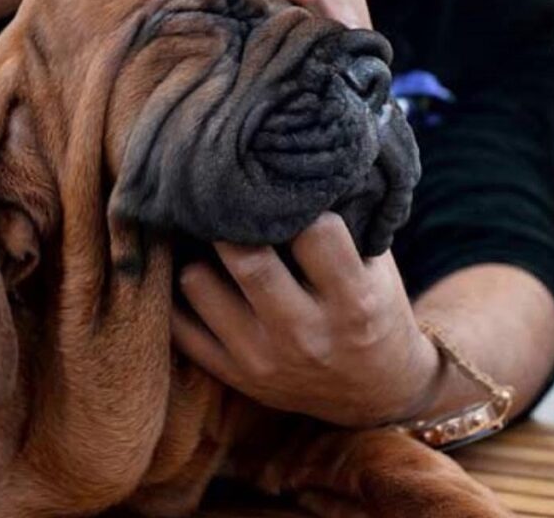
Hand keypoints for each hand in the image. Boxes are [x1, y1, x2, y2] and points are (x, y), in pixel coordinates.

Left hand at [172, 213, 439, 426]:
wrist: (374, 393)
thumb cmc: (373, 312)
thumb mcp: (378, 271)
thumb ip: (348, 224)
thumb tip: (298, 161)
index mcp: (354, 303)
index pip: (316, 235)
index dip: (299, 203)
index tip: (282, 187)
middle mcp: (306, 335)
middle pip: (248, 260)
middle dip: (230, 219)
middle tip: (220, 194)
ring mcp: (263, 359)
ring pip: (198, 285)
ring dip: (197, 254)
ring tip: (203, 237)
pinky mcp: (233, 375)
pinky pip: (178, 326)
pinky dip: (174, 293)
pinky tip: (189, 269)